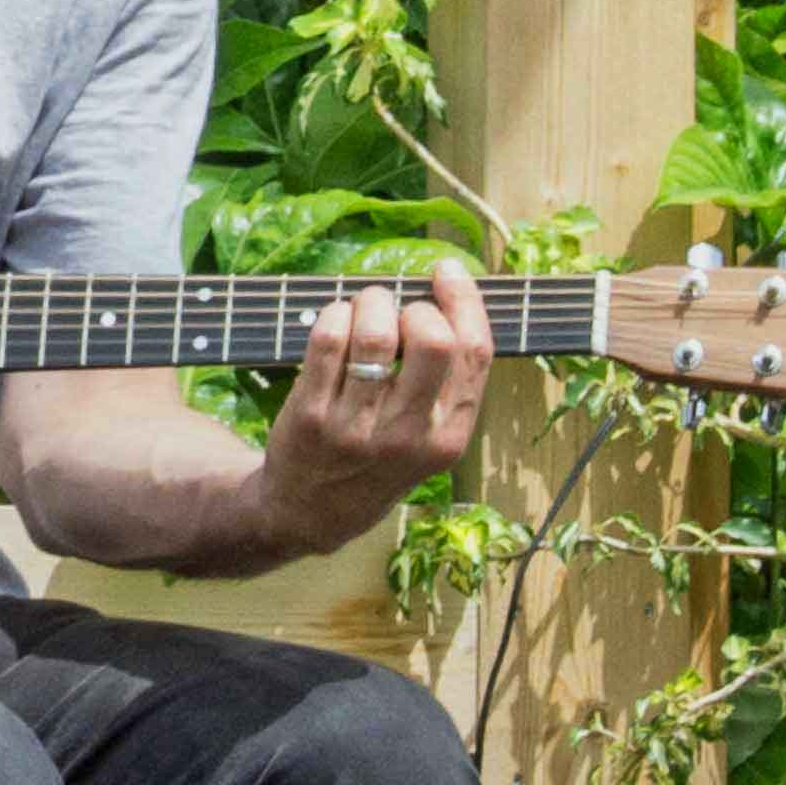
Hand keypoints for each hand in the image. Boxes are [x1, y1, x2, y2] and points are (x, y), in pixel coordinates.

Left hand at [253, 264, 493, 549]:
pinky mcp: (312, 416)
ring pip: (376, 333)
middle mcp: (409, 436)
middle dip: (417, 306)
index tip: (447, 272)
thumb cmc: (377, 457)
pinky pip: (329, 339)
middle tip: (400, 311)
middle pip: (432, 339)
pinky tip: (337, 322)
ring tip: (365, 309)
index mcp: (450, 438)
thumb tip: (447, 294)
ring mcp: (358, 428)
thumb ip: (445, 383)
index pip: (474, 354)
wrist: (311, 512)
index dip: (465, 300)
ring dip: (371, 302)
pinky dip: (335, 314)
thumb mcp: (428, 439)